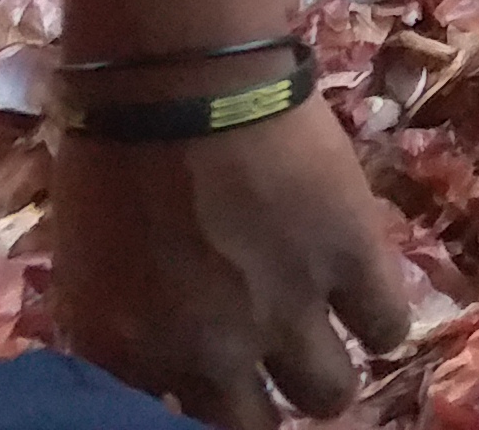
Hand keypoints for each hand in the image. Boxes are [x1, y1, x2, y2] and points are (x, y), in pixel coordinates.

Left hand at [51, 110, 422, 427]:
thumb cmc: (115, 162)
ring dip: (326, 377)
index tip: (217, 401)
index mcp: (135, 360)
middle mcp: (211, 355)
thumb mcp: (91, 275)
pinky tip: (370, 308)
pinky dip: (381, 325)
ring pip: (329, 392)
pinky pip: (388, 325)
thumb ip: (123, 336)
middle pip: (255, 429)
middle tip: (273, 377)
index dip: (200, 419)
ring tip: (328, 345)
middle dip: (266, 408)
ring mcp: (287, 311)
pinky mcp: (350, 259)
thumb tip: (155, 363)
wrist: (181, 84)